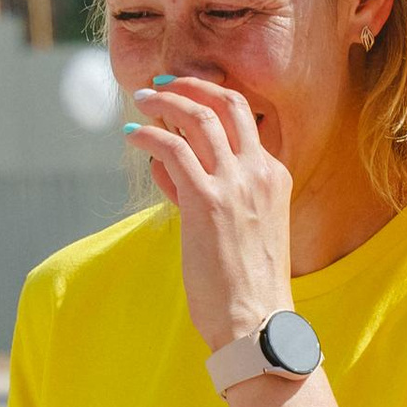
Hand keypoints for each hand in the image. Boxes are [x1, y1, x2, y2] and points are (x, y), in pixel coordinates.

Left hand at [125, 75, 297, 356]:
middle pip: (227, 104)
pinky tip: (131, 135)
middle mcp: (259, 173)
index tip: (185, 96)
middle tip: (164, 83)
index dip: (210, 101)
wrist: (256, 323)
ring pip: (197, 117)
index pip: (244, 120)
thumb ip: (209, 195)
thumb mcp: (241, 231)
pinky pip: (171, 148)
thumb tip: (168, 169)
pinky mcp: (206, 201)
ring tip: (141, 100)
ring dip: (164, 101)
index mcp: (275, 177)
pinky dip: (147, 135)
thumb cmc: (247, 288)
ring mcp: (235, 185)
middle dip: (191, 85)